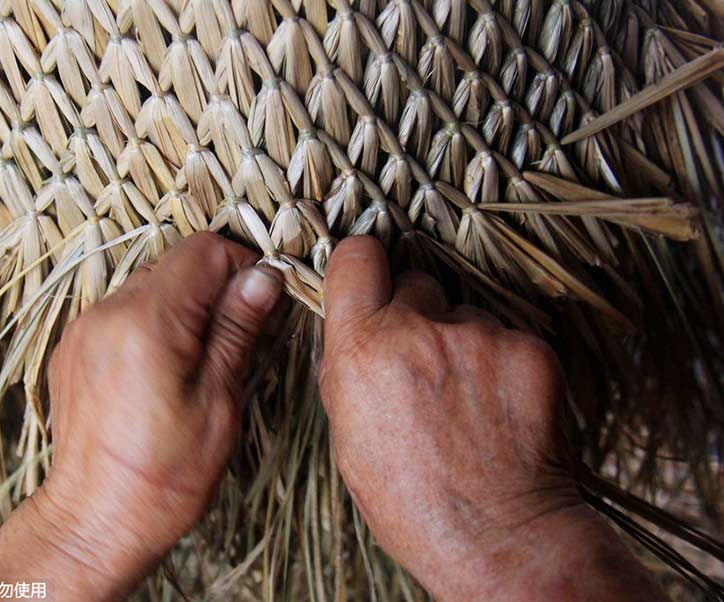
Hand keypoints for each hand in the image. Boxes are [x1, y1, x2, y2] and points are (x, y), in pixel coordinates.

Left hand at [0, 232, 282, 599]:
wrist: (93, 522)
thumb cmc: (163, 477)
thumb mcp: (218, 401)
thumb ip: (236, 329)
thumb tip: (263, 278)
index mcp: (147, 321)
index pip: (203, 250)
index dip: (241, 267)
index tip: (260, 302)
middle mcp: (106, 313)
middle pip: (174, 263)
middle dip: (213, 287)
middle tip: (237, 335)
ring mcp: (83, 329)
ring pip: (148, 285)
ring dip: (182, 306)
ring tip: (199, 359)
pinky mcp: (72, 349)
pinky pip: (121, 312)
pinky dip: (150, 324)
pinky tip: (163, 370)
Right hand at [319, 236, 667, 601]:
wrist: (497, 538)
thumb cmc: (411, 499)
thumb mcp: (348, 435)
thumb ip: (350, 366)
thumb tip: (356, 329)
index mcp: (362, 350)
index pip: (357, 256)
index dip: (363, 265)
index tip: (372, 278)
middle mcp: (419, 331)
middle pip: (417, 282)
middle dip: (417, 314)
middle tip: (425, 364)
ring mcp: (480, 336)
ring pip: (467, 314)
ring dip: (463, 344)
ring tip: (468, 402)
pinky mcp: (529, 349)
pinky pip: (508, 337)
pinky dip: (503, 364)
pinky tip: (500, 409)